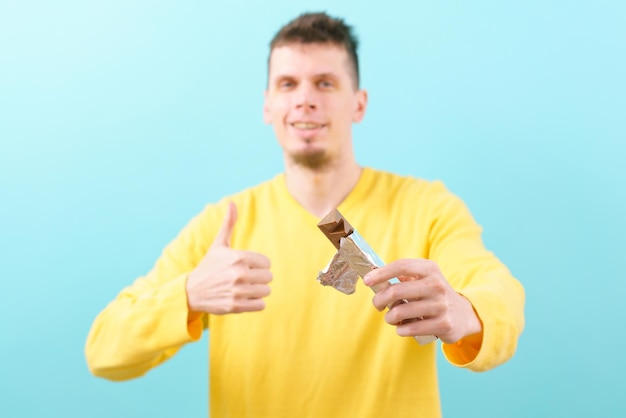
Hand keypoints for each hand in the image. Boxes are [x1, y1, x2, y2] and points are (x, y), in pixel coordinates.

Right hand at [186, 202, 271, 314]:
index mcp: (238, 257)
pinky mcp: (236, 306)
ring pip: (265, 291)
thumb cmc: (209, 266)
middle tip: (244, 279)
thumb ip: (228, 224)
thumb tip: (232, 203)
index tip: (245, 267)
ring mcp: (237, 291)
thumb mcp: (218, 245)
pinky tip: (243, 298)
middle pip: (268, 277)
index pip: (267, 263)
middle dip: (258, 279)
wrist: (191, 291)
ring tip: (243, 289)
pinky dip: (255, 303)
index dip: (258, 266)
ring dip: (257, 291)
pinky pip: (260, 305)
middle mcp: (239, 274)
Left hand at [363, 259, 481, 343]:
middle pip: (396, 291)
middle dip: (379, 300)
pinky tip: (401, 328)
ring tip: (391, 318)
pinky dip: (400, 329)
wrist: (463, 314)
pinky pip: (411, 328)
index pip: (402, 266)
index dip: (381, 273)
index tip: (367, 281)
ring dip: (389, 317)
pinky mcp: (444, 324)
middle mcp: (437, 285)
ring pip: (400, 312)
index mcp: (430, 269)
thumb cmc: (434, 294)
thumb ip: (402, 276)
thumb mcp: (424, 278)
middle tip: (377, 305)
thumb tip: (373, 275)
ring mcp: (441, 305)